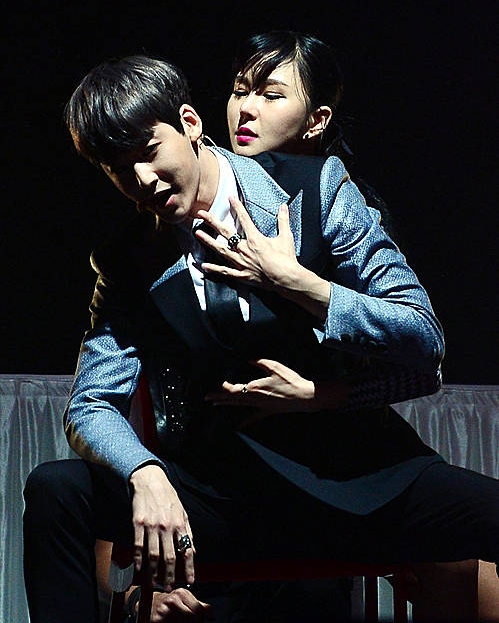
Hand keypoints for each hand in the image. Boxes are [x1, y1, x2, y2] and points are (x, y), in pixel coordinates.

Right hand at [129, 465, 194, 589]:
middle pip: (169, 556)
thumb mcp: (183, 512)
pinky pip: (138, 545)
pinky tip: (140, 569)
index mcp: (180, 523)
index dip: (189, 567)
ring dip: (154, 572)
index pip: (187, 550)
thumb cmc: (168, 497)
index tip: (190, 580)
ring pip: (153, 555)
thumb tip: (193, 550)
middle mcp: (167, 526)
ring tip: (154, 582)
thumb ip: (188, 531)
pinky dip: (139, 559)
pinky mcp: (138, 523)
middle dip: (170, 574)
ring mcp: (151, 525)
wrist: (150, 481)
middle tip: (169, 586)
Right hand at [150, 588, 211, 621]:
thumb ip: (199, 606)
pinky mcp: (157, 620)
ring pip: (183, 622)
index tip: (200, 619)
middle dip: (193, 622)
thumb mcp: (184, 599)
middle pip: (192, 618)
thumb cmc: (170, 603)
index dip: (201, 618)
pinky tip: (170, 621)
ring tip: (177, 619)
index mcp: (182, 593)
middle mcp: (173, 600)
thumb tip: (212, 614)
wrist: (149, 603)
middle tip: (186, 620)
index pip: (199, 610)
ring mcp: (164, 610)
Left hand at [195, 196, 330, 318]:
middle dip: (212, 221)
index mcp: (255, 239)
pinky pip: (225, 271)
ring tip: (197, 233)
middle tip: (201, 214)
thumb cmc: (286, 259)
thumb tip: (283, 206)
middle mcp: (244, 249)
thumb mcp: (286, 237)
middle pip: (225, 233)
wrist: (287, 279)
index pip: (244, 219)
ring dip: (208, 241)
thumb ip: (283, 220)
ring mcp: (241, 263)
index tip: (230, 197)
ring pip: (221, 250)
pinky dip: (214, 269)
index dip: (237, 206)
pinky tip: (204, 265)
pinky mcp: (242, 275)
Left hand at [205, 358, 316, 425]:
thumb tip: (248, 359)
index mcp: (255, 387)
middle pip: (233, 398)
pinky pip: (253, 417)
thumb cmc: (290, 381)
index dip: (224, 386)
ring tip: (215, 404)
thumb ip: (260, 362)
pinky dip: (245, 422)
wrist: (304, 396)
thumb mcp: (275, 366)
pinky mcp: (268, 411)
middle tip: (206, 397)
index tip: (218, 382)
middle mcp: (255, 398)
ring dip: (226, 404)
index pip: (234, 388)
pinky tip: (238, 426)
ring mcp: (260, 406)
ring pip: (240, 405)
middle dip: (218, 397)